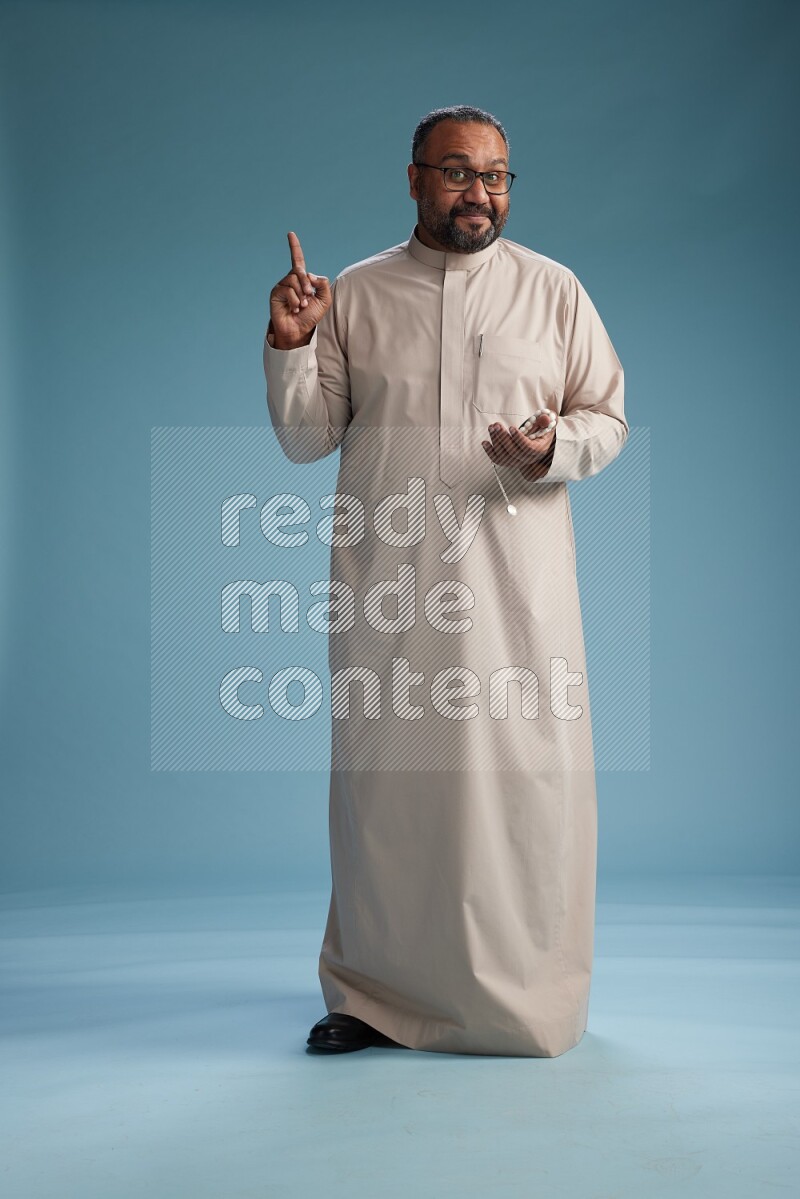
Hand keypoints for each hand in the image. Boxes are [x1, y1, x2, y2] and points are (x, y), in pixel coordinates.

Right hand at [268, 231, 331, 349]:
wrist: (300, 330)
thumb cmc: (311, 316)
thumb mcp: (324, 300)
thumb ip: (322, 284)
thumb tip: (308, 274)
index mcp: (302, 279)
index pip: (298, 259)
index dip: (294, 247)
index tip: (290, 234)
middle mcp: (290, 280)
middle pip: (299, 270)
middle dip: (306, 283)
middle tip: (309, 296)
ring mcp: (282, 286)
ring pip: (293, 280)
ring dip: (301, 295)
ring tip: (301, 306)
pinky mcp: (276, 294)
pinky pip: (287, 290)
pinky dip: (295, 301)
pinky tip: (294, 309)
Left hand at [481, 412, 557, 480]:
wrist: (538, 443)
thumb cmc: (542, 431)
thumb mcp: (548, 424)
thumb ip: (547, 420)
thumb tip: (544, 418)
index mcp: (538, 450)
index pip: (527, 447)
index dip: (519, 438)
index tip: (511, 427)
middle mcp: (527, 458)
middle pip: (513, 452)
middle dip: (503, 437)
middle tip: (497, 425)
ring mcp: (517, 462)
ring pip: (504, 455)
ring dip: (496, 441)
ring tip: (492, 427)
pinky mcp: (509, 462)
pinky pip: (498, 460)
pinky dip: (490, 452)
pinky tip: (484, 442)